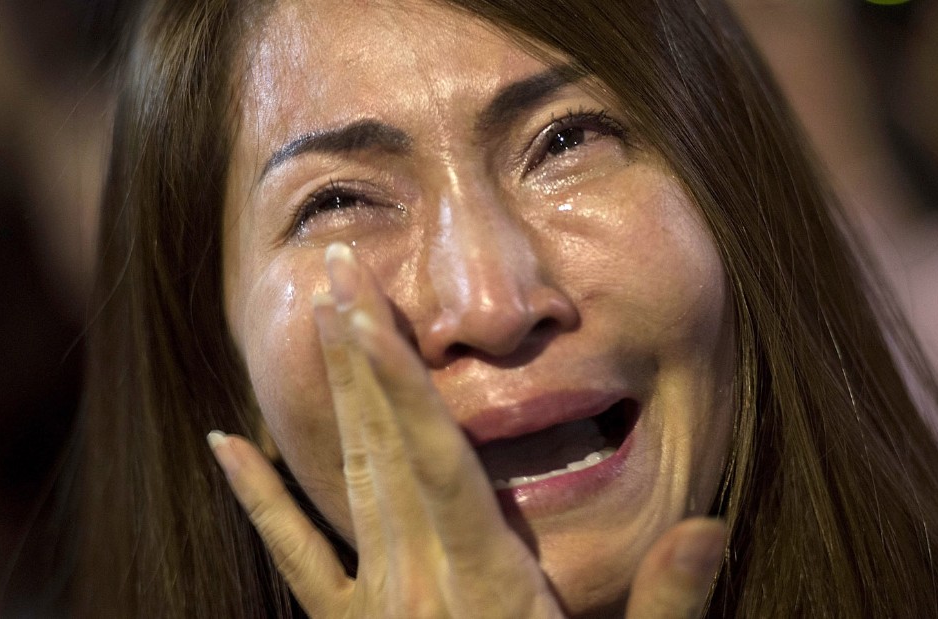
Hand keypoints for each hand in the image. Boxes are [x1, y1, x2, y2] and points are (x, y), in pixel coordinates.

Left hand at [208, 243, 725, 617]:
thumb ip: (666, 607)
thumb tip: (712, 526)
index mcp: (484, 585)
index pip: (437, 457)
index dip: (400, 377)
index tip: (366, 305)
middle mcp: (416, 583)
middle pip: (385, 448)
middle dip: (361, 354)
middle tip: (336, 269)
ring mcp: (373, 609)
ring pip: (348, 483)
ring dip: (334, 398)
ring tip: (315, 322)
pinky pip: (297, 559)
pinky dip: (261, 501)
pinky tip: (225, 447)